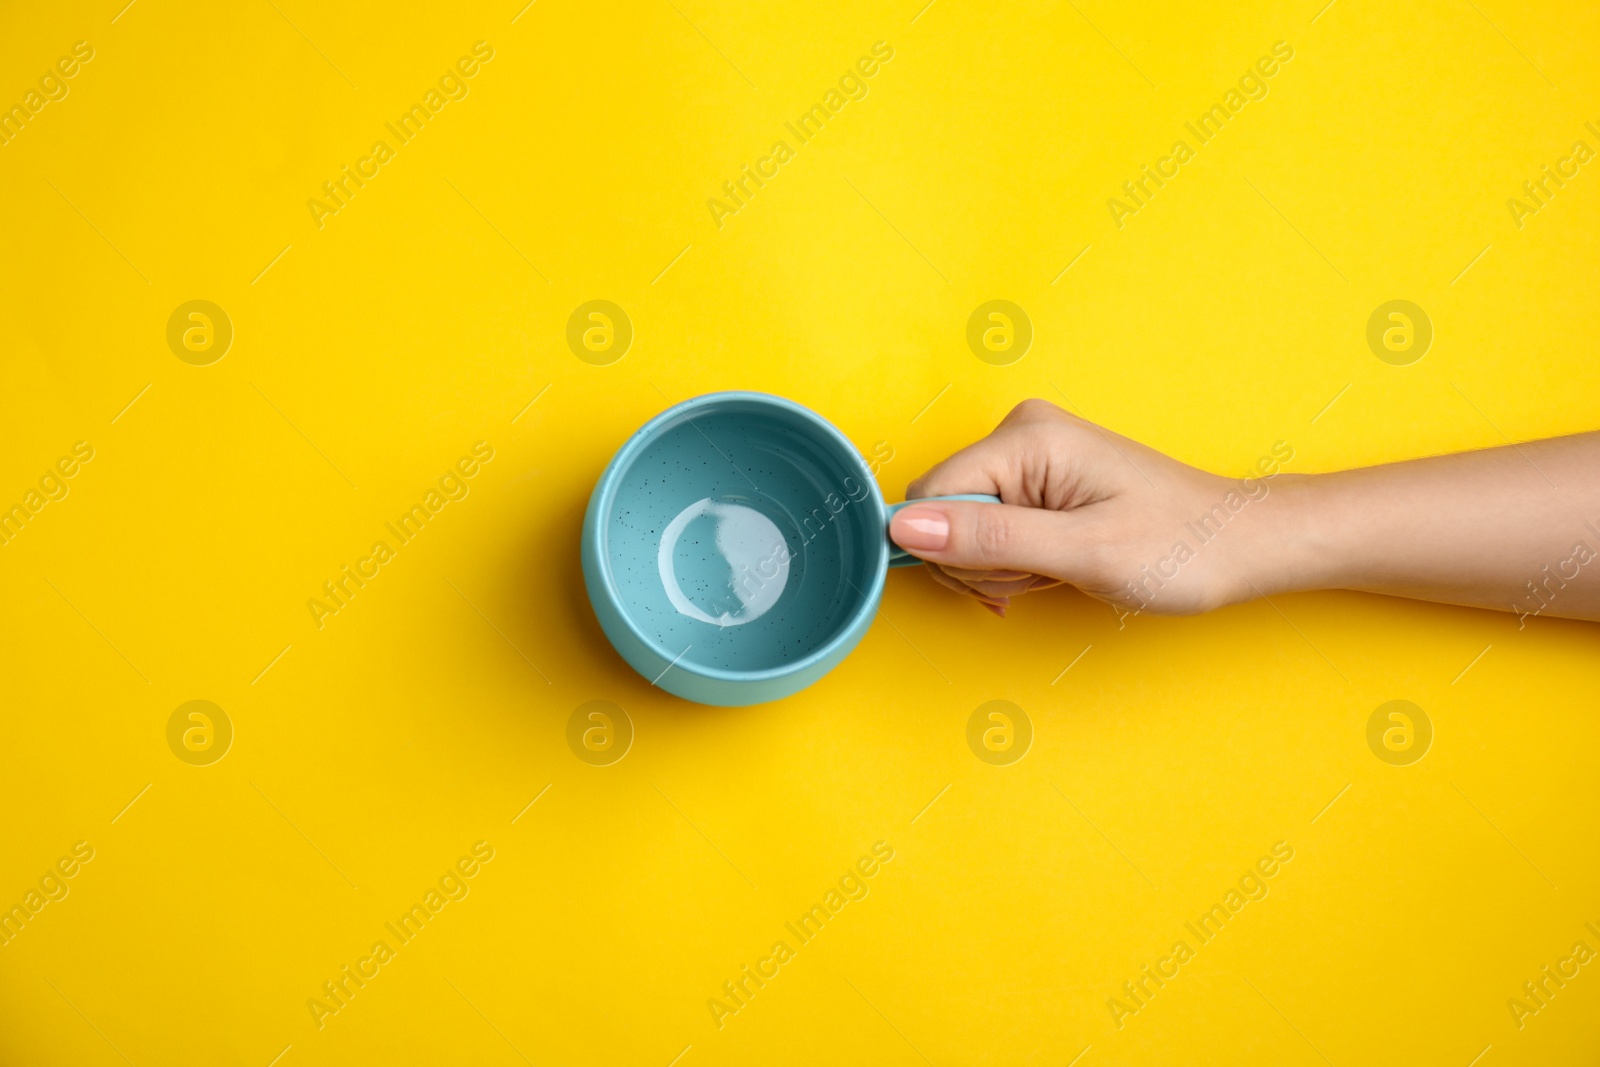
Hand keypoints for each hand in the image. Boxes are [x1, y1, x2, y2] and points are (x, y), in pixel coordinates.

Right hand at [888, 400, 1286, 618]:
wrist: (1240, 545)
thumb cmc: (1179, 547)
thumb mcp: (1082, 552)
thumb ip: (989, 538)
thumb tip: (905, 526)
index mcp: (1027, 438)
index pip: (931, 496)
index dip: (952, 549)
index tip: (1009, 575)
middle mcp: (1021, 434)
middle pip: (943, 512)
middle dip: (981, 560)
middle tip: (1046, 572)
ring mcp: (1030, 456)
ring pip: (964, 528)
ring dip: (1002, 566)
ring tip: (1061, 568)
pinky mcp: (1038, 479)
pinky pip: (989, 528)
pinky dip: (1013, 561)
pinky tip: (1052, 567)